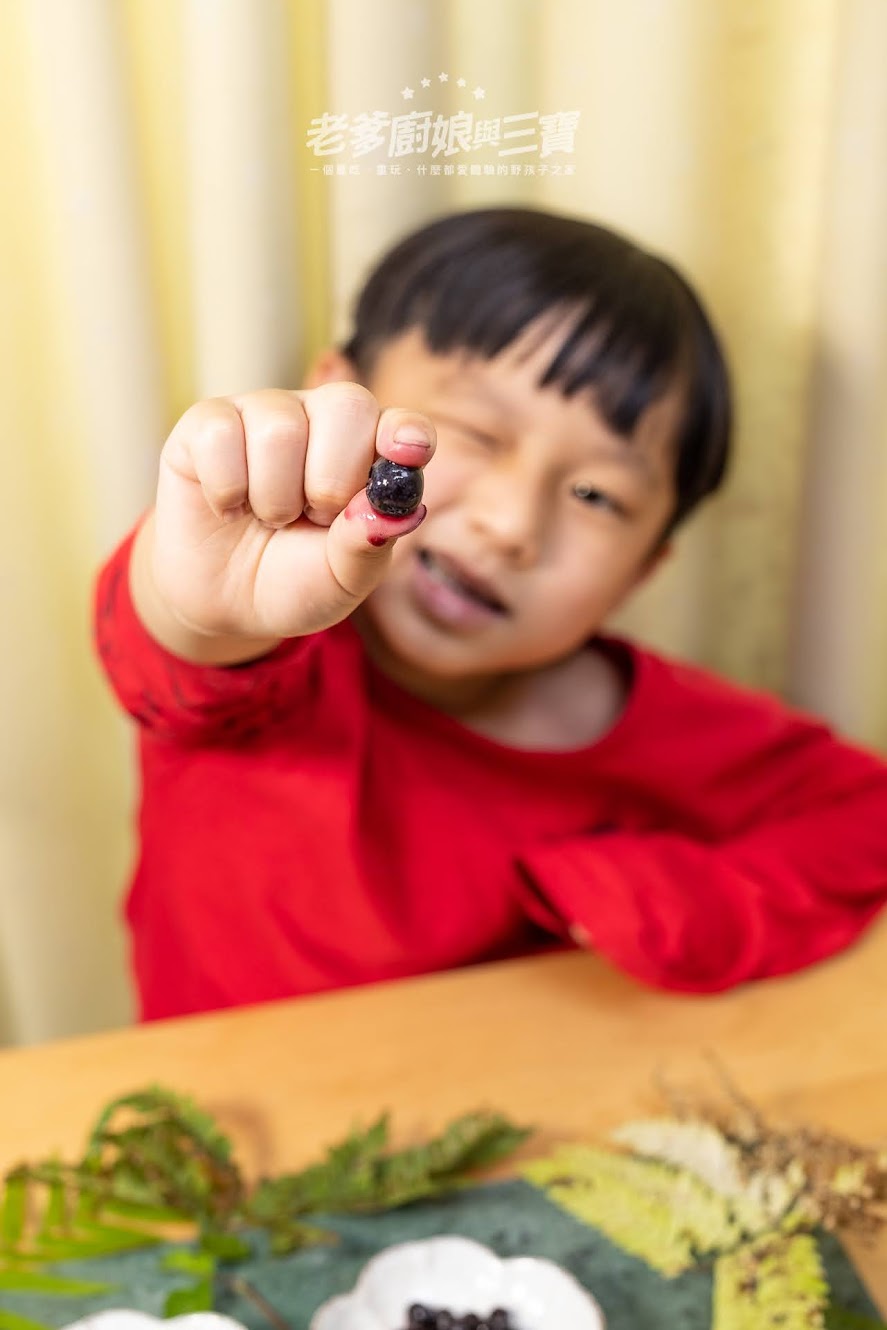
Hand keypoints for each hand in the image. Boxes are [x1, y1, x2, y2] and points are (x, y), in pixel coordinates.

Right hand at [149, 384, 433, 642]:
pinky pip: (221, 434)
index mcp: (370, 452)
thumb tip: (387, 512)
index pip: (403, 425)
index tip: (408, 452)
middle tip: (314, 517)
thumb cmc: (294, 582)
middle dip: (332, 480)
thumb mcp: (340, 581)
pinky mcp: (209, 422)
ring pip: (280, 428)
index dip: (407, 433)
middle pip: (347, 407)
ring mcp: (265, 413)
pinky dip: (227, 489)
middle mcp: (322, 419)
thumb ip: (366, 547)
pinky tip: (228, 507)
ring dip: (275, 497)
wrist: (225, 603)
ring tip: (270, 517)